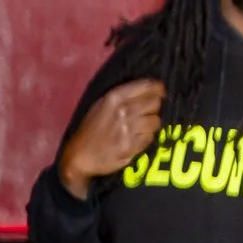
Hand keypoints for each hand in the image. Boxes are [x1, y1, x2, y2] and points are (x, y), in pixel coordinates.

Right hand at [58, 79, 165, 199]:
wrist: (80, 156)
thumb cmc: (91, 129)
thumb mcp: (101, 105)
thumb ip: (123, 96)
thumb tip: (148, 91)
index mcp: (115, 97)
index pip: (148, 86)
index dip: (159, 89)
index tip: (161, 93)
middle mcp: (123, 110)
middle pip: (155, 103)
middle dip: (154, 109)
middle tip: (147, 114)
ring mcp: (128, 129)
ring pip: (156, 122)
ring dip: (151, 126)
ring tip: (141, 129)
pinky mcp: (131, 146)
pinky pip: (150, 138)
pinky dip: (146, 139)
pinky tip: (135, 140)